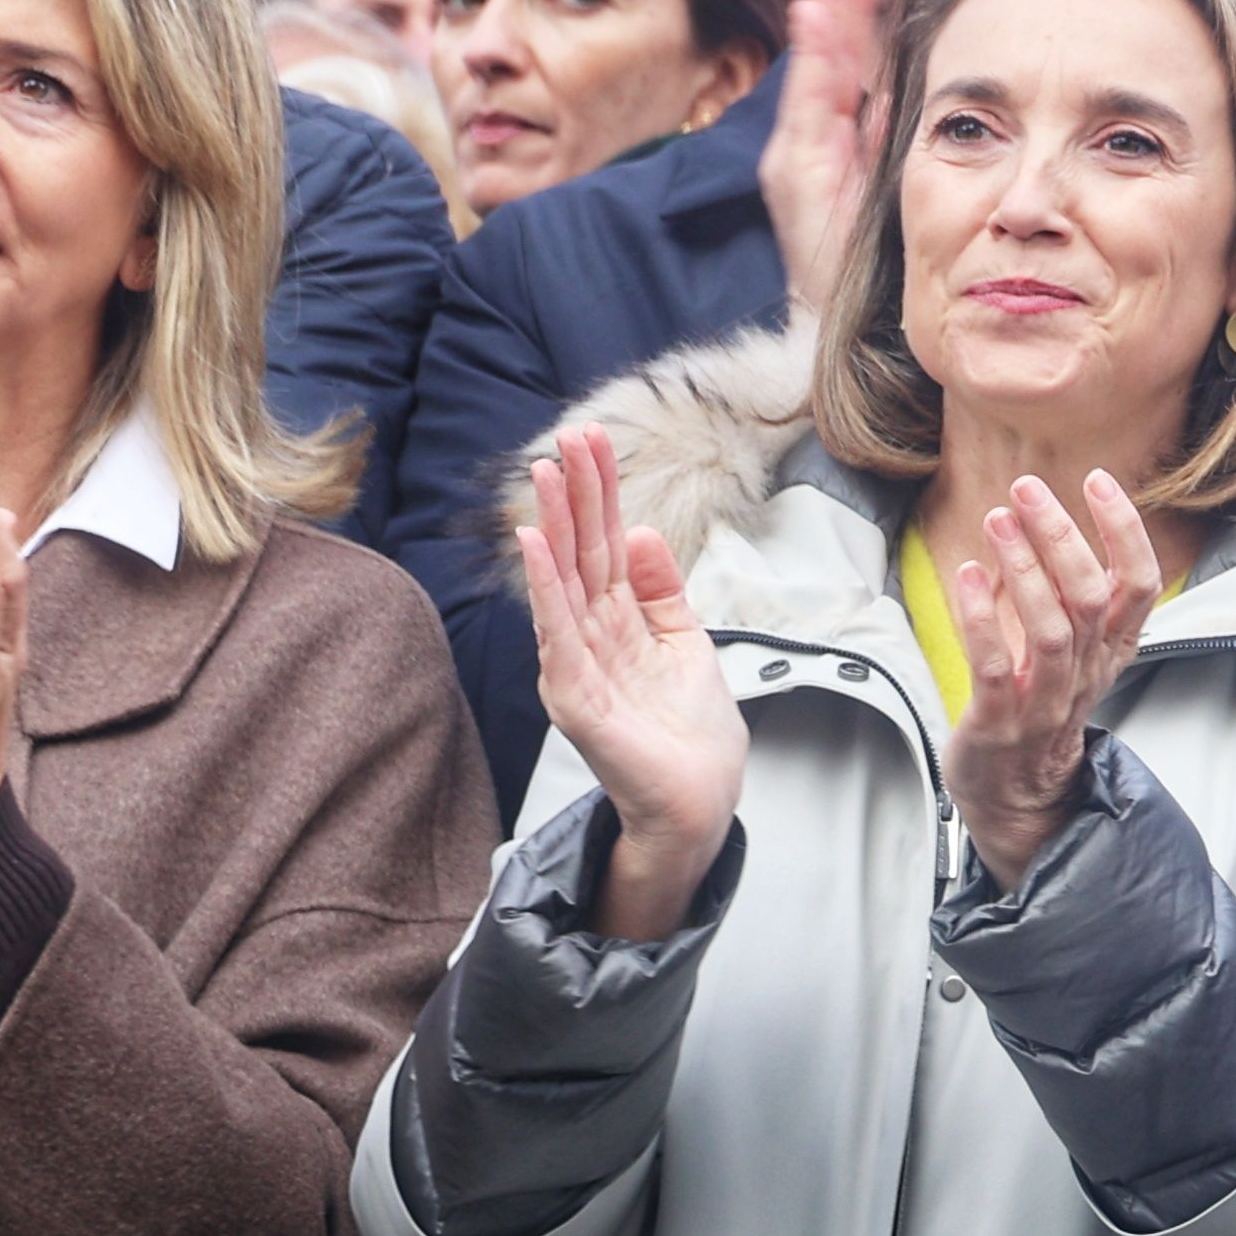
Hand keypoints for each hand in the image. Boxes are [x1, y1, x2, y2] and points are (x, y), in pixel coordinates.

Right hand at [520, 422, 745, 943]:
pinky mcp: (575, 698)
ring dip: (554, 525)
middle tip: (566, 437)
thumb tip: (639, 532)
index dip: (600, 493)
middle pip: (579, 553)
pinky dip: (545, 589)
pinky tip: (537, 547)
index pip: (604, 545)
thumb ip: (661, 588)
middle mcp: (590, 637)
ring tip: (545, 475)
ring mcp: (577, 666)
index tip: (592, 440)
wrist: (698, 798)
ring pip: (563, 582)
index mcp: (618, 621)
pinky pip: (557, 633)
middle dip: (574, 494)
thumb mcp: (684, 639)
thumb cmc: (689, 729)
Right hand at [756, 0, 878, 312]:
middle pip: (828, 55)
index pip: (854, 60)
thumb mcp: (902, 187)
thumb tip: (909, 87)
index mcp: (846, 138)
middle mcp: (816, 142)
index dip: (861, 9)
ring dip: (821, 14)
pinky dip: (810, 59)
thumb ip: (893, 134)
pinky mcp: (795, 176)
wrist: (857, 339)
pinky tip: (813, 15)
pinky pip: (807, 106)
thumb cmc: (883, 265)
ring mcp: (802, 157)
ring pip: (815, 72)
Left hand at [939, 471, 1163, 889]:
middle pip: (1093, 598)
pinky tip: (968, 575)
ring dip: (1025, 568)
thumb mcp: (1072, 649)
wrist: (1016, 795)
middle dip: (1063, 536)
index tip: (1098, 481)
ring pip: (1053, 629)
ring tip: (998, 520)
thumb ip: (1064, 592)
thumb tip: (1035, 518)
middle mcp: (1086, 674)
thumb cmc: (1038, 707)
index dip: (1125, 530)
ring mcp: (1045, 702)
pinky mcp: (1000, 723)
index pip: (1139, 584)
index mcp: (1111, 651)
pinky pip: (996, 665)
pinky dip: (981, 617)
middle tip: (1029, 489)